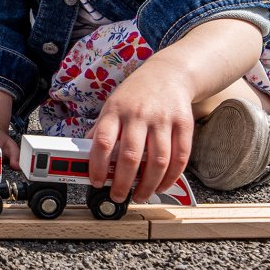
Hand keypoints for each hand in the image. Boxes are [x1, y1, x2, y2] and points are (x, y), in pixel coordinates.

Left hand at [86, 67, 192, 202]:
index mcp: (115, 111)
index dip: (98, 166)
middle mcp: (138, 115)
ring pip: (157, 161)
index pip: (102, 142)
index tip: (97, 182)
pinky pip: (180, 157)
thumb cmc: (136, 94)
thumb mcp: (112, 105)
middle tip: (118, 196)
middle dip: (123, 183)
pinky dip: (171, 177)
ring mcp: (163, 120)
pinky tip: (162, 185)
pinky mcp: (183, 125)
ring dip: (149, 185)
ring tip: (140, 195)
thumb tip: (86, 153)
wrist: (169, 73)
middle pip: (131, 156)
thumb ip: (102, 129)